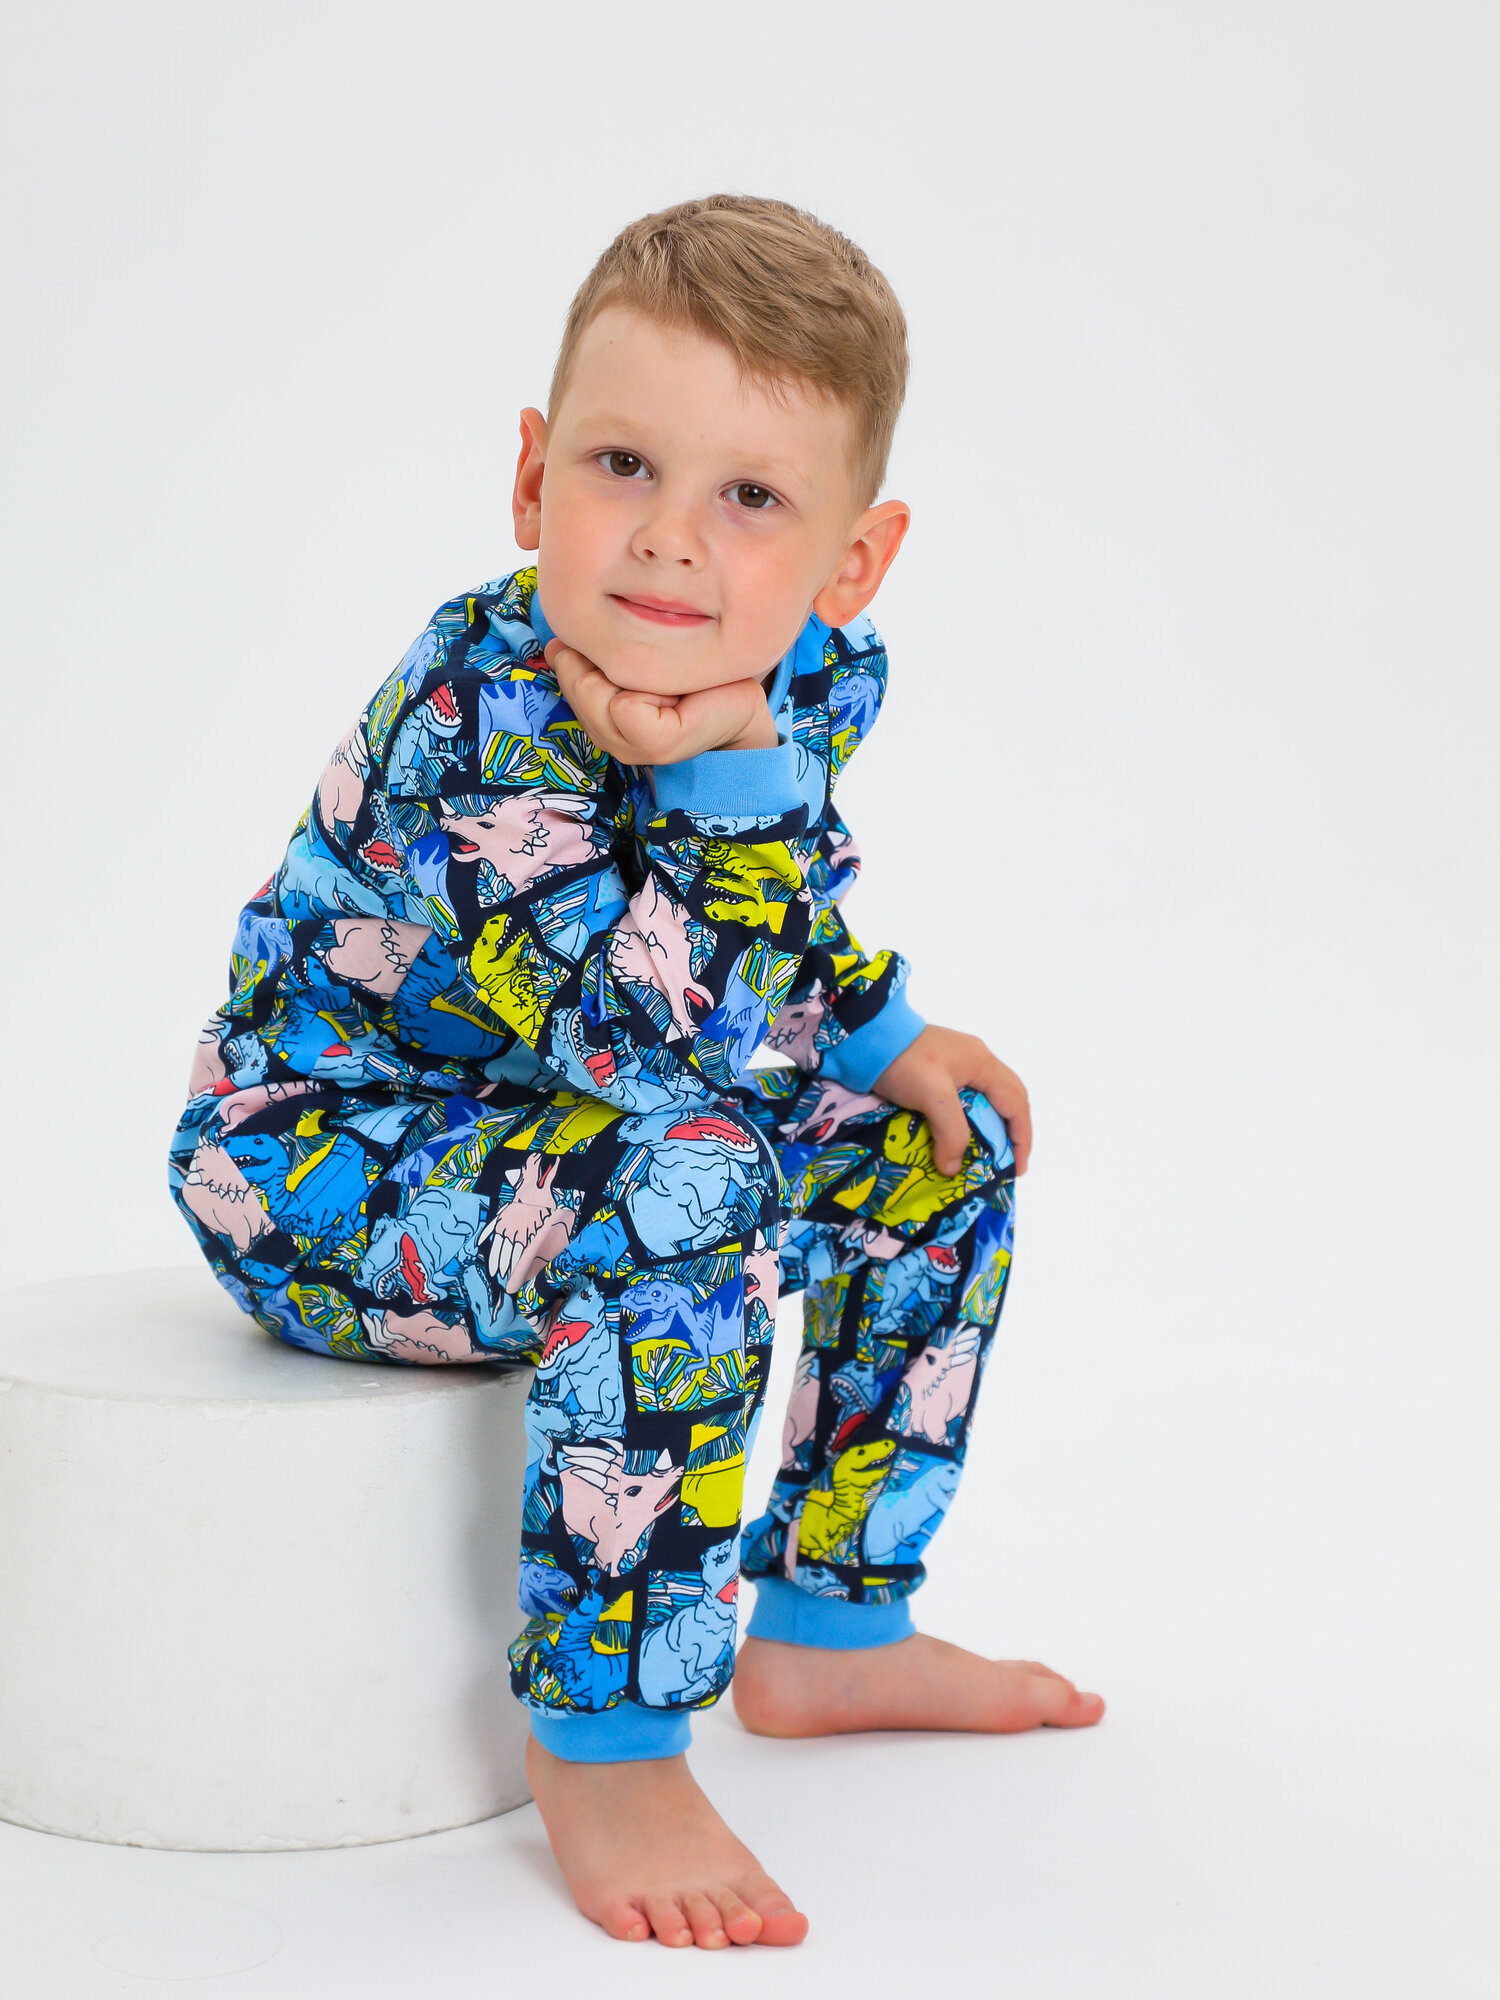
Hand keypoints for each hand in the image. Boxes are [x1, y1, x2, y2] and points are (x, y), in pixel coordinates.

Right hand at [545, 638, 778, 766]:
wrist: (743, 703)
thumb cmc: (694, 675)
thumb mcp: (637, 659)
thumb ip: (597, 654)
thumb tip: (558, 642)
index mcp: (598, 716)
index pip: (565, 667)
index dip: (598, 648)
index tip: (638, 655)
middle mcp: (607, 737)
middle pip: (577, 680)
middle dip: (617, 660)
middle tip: (659, 669)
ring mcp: (629, 747)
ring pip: (597, 692)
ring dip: (637, 673)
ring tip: (669, 682)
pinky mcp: (654, 745)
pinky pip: (626, 706)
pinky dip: (654, 690)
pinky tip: (679, 696)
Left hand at [873, 1024, 1031, 1176]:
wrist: (866, 1036)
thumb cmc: (904, 1061)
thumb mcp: (933, 1097)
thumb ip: (951, 1133)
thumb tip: (952, 1168)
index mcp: (984, 1064)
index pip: (1016, 1105)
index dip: (1022, 1138)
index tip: (1018, 1168)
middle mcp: (977, 1060)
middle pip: (1009, 1098)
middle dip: (1013, 1131)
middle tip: (1006, 1161)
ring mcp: (958, 1062)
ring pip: (989, 1096)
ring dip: (992, 1124)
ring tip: (985, 1151)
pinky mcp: (939, 1068)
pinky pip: (968, 1095)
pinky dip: (971, 1117)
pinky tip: (960, 1132)